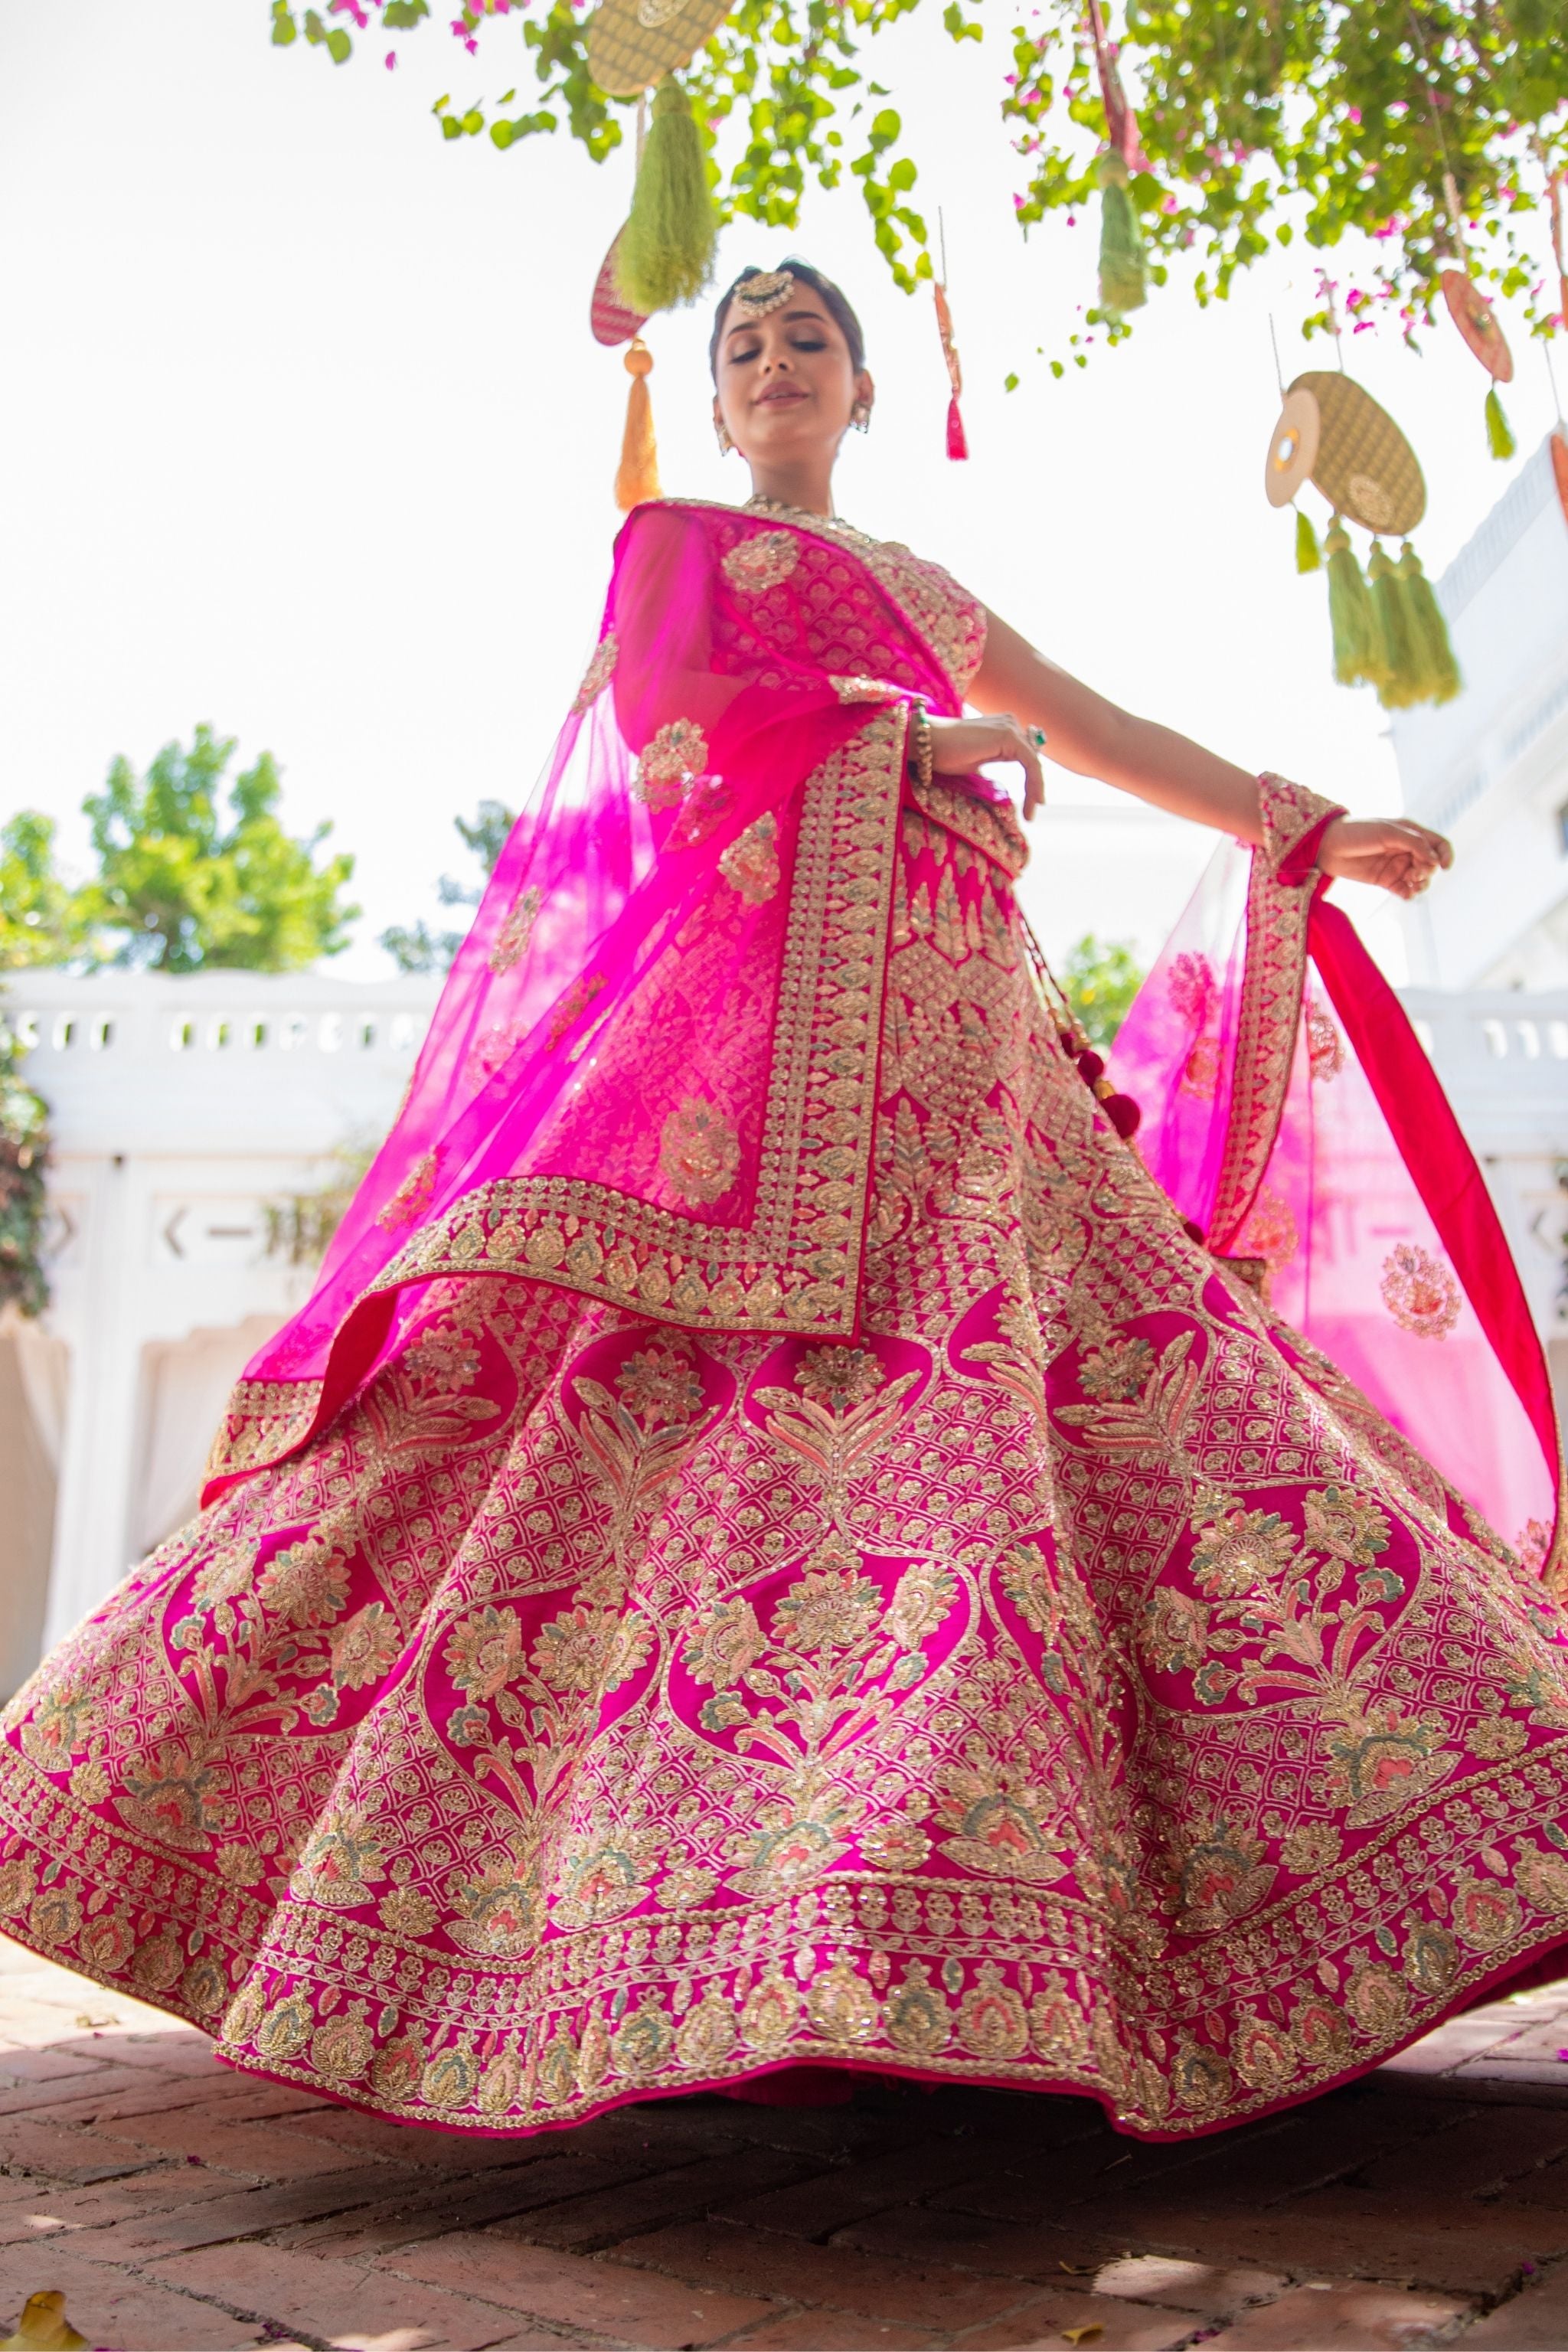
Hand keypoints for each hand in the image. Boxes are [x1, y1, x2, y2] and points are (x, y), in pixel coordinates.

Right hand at [929, 713, 1045, 819]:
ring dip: (1035, 789)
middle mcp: (1009, 723)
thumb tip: (1009, 766)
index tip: (1030, 806)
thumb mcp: (978, 760)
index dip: (1031, 780)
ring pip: (1033, 762)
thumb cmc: (945, 754)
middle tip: (1030, 814)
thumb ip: (997, 758)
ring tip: (1030, 813)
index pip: (1026, 756)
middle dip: (1034, 786)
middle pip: (1032, 759)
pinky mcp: (1008, 735)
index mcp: (1003, 728)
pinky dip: (1034, 783)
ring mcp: (1009, 727)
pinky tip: (1033, 801)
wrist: (926, 744)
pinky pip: (1030, 762)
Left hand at [1318, 816, 1452, 899]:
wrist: (1329, 846)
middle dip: (1428, 871)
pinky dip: (1410, 894)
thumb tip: (1435, 861)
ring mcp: (1397, 866)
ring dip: (1421, 884)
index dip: (1446, 855)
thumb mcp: (1388, 832)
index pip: (1438, 844)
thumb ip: (1414, 844)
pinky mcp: (1386, 881)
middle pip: (1431, 865)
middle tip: (1414, 873)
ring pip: (1420, 879)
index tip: (1444, 867)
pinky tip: (1406, 894)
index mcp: (1411, 833)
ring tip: (1410, 883)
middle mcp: (1406, 850)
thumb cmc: (1359, 832)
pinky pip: (1405, 891)